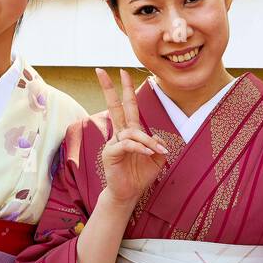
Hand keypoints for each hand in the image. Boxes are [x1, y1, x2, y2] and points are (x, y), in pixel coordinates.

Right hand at [95, 67, 168, 208]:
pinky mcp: (110, 153)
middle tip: (104, 69)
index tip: (122, 72)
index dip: (126, 89)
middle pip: (115, 107)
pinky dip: (140, 147)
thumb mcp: (156, 159)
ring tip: (156, 152)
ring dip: (146, 141)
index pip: (127, 106)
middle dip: (110, 88)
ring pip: (131, 132)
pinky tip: (148, 152)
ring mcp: (113, 143)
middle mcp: (120, 134)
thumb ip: (158, 145)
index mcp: (131, 132)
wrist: (129, 193)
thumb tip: (157, 136)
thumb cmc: (140, 175)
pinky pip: (127, 144)